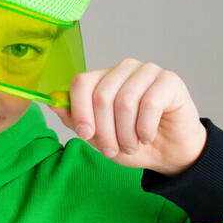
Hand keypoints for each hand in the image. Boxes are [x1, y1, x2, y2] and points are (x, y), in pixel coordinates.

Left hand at [51, 58, 206, 174]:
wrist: (170, 152)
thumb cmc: (134, 142)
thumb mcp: (100, 138)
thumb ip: (77, 121)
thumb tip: (53, 103)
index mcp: (104, 78)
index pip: (82, 82)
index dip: (79, 111)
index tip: (86, 135)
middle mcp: (124, 69)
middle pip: (102, 96)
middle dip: (105, 132)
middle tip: (114, 150)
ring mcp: (148, 72)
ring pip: (125, 102)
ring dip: (126, 134)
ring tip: (132, 146)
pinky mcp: (169, 81)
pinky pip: (149, 104)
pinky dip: (145, 129)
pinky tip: (147, 137)